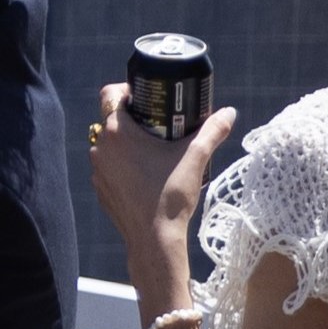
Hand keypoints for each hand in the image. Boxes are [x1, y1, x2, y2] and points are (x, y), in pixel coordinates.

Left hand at [87, 83, 236, 296]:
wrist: (154, 237)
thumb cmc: (171, 195)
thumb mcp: (195, 158)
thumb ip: (212, 131)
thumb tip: (229, 112)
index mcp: (117, 131)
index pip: (111, 93)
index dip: (128, 90)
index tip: (148, 98)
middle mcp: (101, 146)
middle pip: (112, 119)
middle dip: (134, 118)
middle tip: (159, 124)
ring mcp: (97, 168)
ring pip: (110, 144)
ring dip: (127, 142)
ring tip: (155, 150)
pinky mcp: (99, 187)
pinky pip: (109, 166)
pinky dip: (123, 165)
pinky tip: (145, 174)